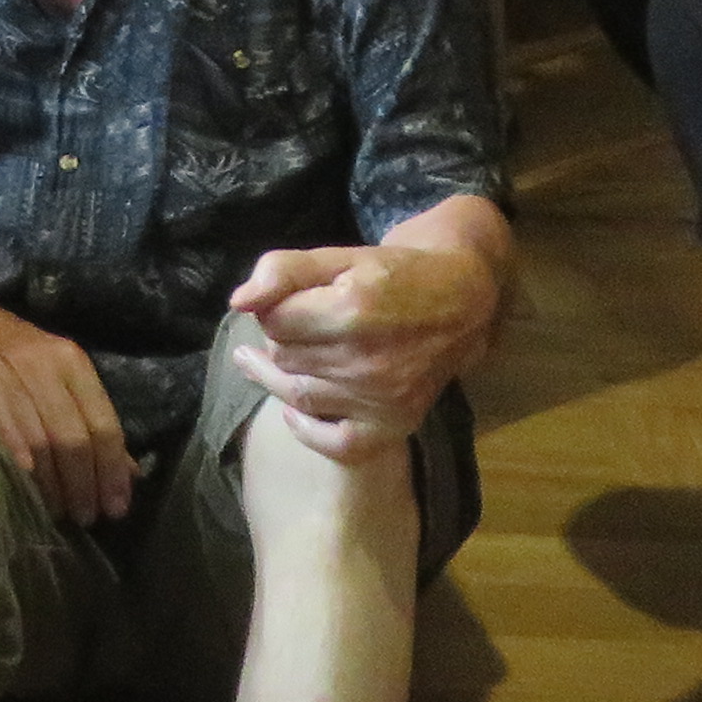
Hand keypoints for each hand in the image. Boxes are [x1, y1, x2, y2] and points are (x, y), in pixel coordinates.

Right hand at [0, 284, 134, 524]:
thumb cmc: (6, 351)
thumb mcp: (54, 372)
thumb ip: (88, 417)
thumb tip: (130, 471)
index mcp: (72, 363)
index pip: (104, 424)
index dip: (113, 471)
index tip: (116, 508)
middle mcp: (45, 365)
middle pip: (74, 437)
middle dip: (84, 484)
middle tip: (86, 518)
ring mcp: (8, 372)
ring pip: (41, 437)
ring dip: (53, 483)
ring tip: (57, 513)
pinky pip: (1, 422)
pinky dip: (16, 453)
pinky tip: (25, 479)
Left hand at [227, 240, 496, 462]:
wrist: (462, 300)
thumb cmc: (395, 273)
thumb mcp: (340, 256)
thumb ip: (285, 271)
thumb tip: (238, 301)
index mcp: (351, 310)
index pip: (273, 322)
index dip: (271, 309)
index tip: (286, 304)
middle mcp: (365, 359)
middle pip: (284, 359)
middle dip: (280, 341)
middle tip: (291, 330)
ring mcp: (381, 398)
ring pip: (298, 396)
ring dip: (282, 379)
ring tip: (272, 363)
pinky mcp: (395, 424)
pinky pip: (335, 444)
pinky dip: (308, 431)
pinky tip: (296, 412)